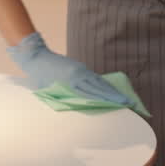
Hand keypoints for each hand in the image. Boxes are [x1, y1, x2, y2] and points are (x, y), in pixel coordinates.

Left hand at [7, 32, 131, 104]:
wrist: (34, 57)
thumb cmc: (38, 77)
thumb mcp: (48, 92)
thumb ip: (64, 99)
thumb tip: (79, 108)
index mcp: (70, 82)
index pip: (92, 94)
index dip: (107, 101)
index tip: (119, 106)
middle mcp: (78, 75)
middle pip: (100, 88)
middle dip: (115, 96)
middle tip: (130, 103)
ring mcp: (80, 70)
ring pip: (99, 82)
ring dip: (112, 90)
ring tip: (126, 97)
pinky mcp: (79, 67)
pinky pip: (94, 77)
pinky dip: (104, 84)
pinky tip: (112, 89)